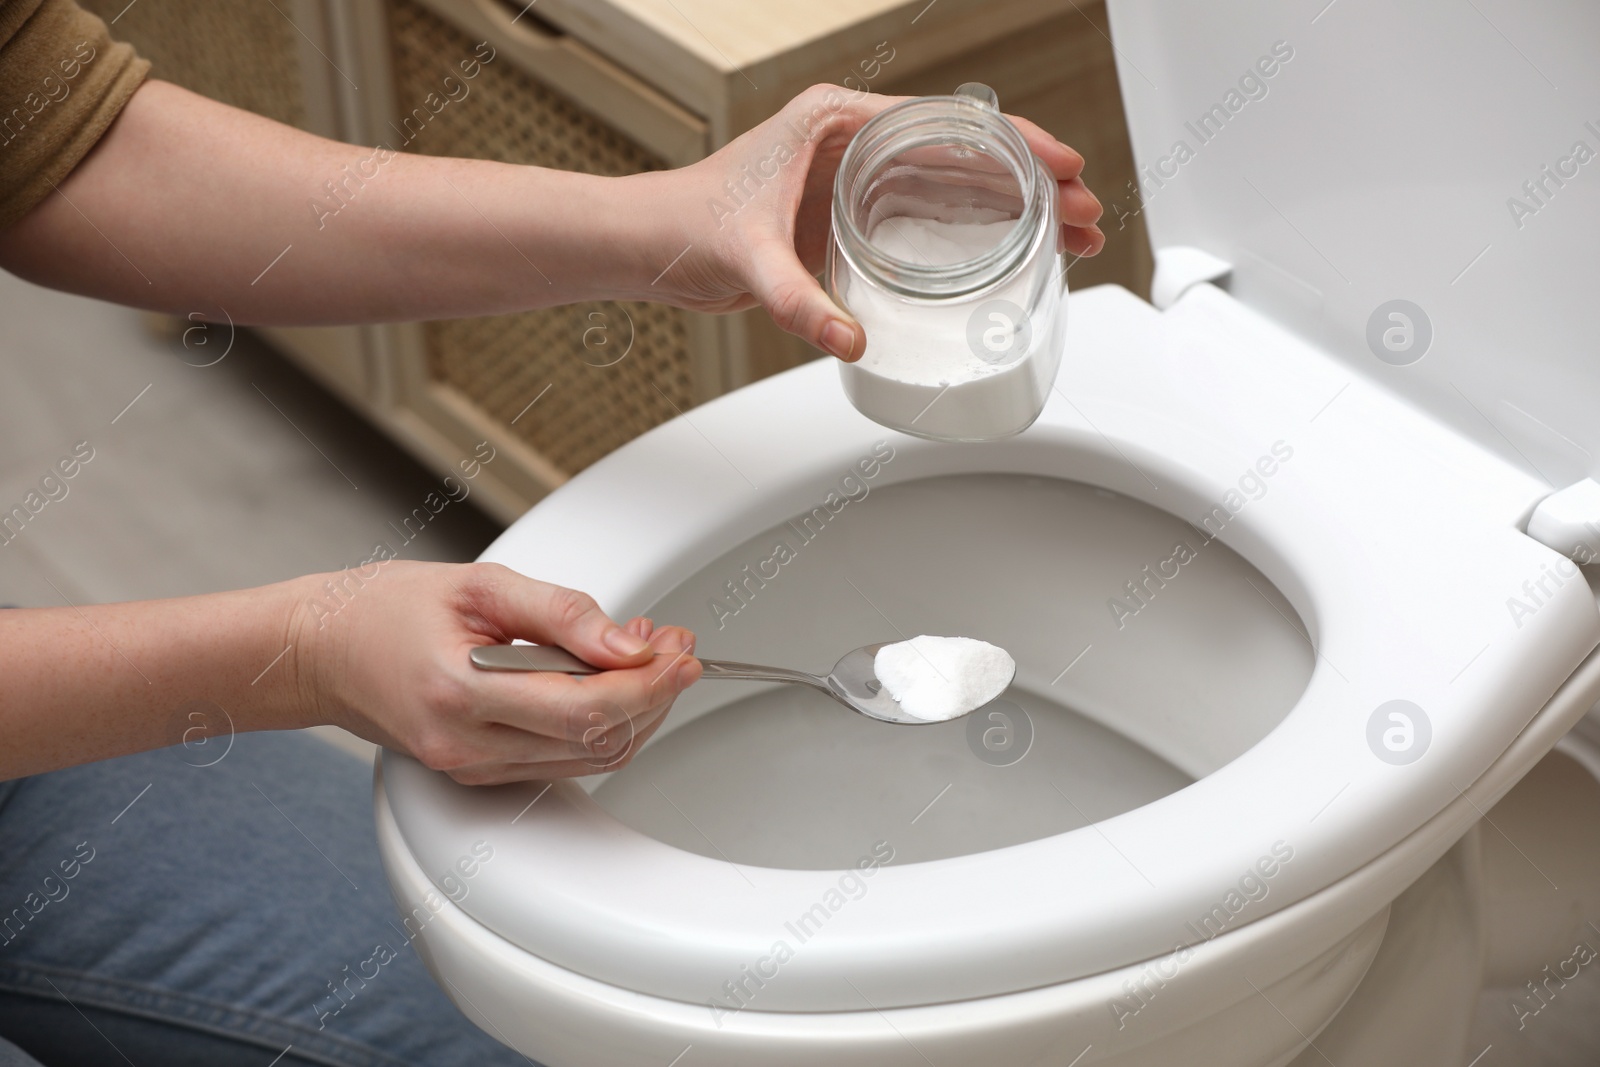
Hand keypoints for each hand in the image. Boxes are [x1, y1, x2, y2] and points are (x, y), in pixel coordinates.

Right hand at [291, 561, 699, 782]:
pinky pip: (562, 761)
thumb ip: (560, 613)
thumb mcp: (479, 585)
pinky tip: (611, 683)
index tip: (681, 651)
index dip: (649, 683)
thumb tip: (629, 642)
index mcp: (464, 696)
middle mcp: (469, 748)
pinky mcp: (479, 773)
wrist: (316, 652)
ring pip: (588, 759)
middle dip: (654, 695)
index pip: (586, 709)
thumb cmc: (384, 609)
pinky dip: (601, 724)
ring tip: (651, 657)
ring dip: (635, 711)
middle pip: (598, 742)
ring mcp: (473, 769)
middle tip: (677, 647)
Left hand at [655, 84, 1105, 360]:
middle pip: (966, 156)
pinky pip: (929, 220)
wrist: (648, 244)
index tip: (1063, 165)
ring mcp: (856, 180)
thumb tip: (848, 339)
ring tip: (1072, 236)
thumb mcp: (748, 260)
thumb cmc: (686, 223)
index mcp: (837, 122)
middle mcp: (853, 144)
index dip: (1014, 144)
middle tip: (1087, 214)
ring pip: (956, 188)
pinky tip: (1012, 257)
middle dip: (1034, 183)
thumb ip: (796, 302)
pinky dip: (975, 235)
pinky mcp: (850, 218)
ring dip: (1015, 211)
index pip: (947, 122)